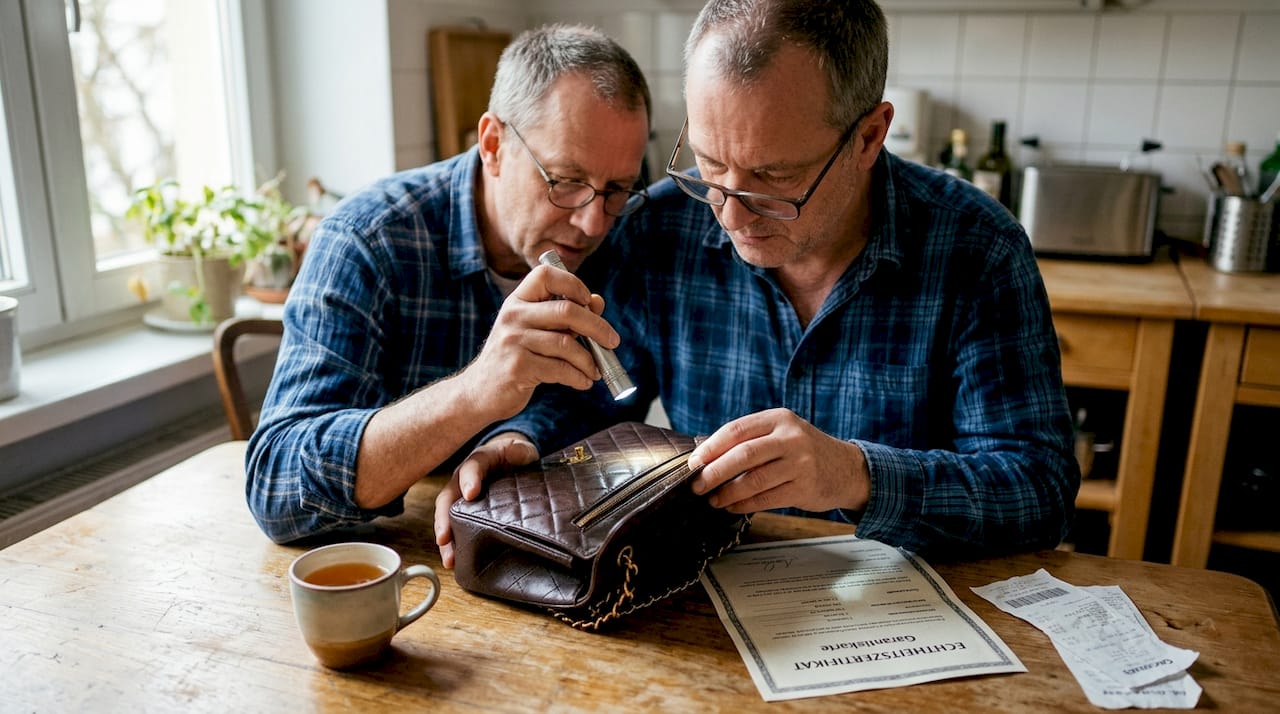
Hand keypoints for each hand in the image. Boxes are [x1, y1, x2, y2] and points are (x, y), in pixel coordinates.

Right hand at [434, 433, 538, 567]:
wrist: (509, 461)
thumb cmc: (513, 456)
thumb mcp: (520, 449)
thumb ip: (520, 450)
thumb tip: (519, 453)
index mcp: (478, 461)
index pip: (471, 467)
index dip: (469, 479)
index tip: (470, 494)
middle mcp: (462, 480)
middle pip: (448, 498)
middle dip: (444, 519)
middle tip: (445, 538)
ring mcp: (460, 497)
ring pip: (446, 517)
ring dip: (446, 539)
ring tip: (449, 559)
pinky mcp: (464, 513)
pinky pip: (454, 528)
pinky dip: (453, 545)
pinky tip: (454, 562)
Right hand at [459, 264, 619, 420]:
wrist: (481, 392)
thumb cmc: (516, 358)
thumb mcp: (536, 331)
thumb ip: (566, 316)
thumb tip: (598, 301)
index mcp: (517, 301)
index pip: (546, 275)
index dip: (573, 284)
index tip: (590, 302)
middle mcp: (513, 316)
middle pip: (567, 310)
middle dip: (597, 327)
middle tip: (613, 341)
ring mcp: (513, 341)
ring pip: (566, 343)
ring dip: (589, 360)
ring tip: (595, 371)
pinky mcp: (517, 367)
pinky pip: (560, 369)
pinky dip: (579, 377)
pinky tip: (583, 382)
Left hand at [685, 408, 869, 514]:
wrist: (846, 468)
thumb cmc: (804, 450)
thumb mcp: (782, 433)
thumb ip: (751, 439)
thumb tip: (706, 456)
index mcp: (779, 419)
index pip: (736, 430)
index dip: (711, 447)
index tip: (694, 462)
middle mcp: (791, 438)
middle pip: (743, 455)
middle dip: (714, 472)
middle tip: (697, 485)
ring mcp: (800, 464)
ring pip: (753, 480)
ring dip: (727, 493)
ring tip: (713, 499)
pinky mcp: (805, 488)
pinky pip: (766, 499)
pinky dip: (744, 505)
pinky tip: (732, 507)